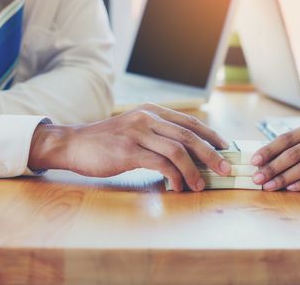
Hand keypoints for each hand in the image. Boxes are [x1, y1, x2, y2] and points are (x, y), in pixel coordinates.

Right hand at [28, 103, 231, 191]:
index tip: (225, 148)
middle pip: (189, 135)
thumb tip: (189, 152)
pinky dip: (174, 177)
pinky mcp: (129, 151)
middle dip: (211, 153)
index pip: (190, 122)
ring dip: (194, 170)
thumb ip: (159, 135)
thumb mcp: (136, 129)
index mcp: (153, 111)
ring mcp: (138, 133)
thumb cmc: (108, 141)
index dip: (210, 135)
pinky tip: (178, 187)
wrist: (73, 144)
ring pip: (178, 150)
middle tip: (225, 168)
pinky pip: (160, 164)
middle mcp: (148, 118)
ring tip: (201, 185)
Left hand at [249, 120, 299, 191]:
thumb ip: (299, 140)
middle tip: (257, 178)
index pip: (286, 139)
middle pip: (292, 154)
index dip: (268, 150)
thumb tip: (270, 154)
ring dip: (283, 178)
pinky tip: (291, 188)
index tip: (254, 161)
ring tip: (269, 186)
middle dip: (272, 167)